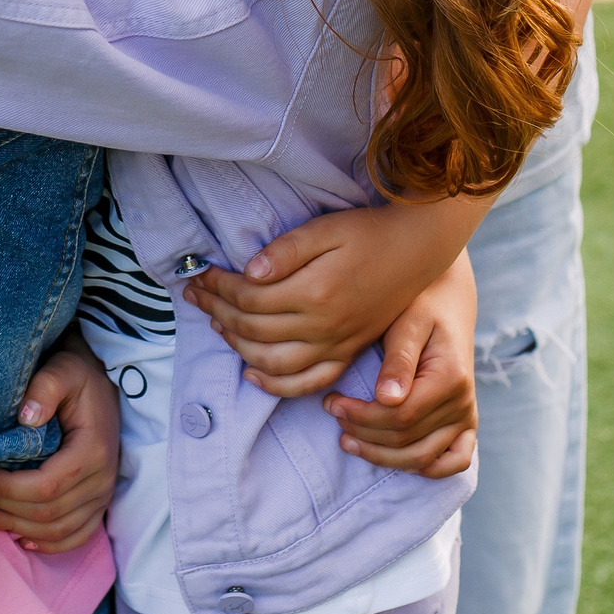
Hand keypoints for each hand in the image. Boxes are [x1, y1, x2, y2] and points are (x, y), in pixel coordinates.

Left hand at [0, 335, 117, 551]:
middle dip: (2, 508)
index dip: (6, 488)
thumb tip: (25, 418)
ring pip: (58, 530)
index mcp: (92, 450)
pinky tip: (18, 538)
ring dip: (16, 528)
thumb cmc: (77, 375)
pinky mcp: (98, 503)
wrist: (101, 381)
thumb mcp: (62, 370)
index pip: (45, 485)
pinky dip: (48, 544)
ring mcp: (102, 496)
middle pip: (47, 512)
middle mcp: (101, 479)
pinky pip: (76, 536)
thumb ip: (45, 388)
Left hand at [184, 195, 487, 396]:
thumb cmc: (368, 233)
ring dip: (237, 345)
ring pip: (273, 361)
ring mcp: (338, 344)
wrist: (418, 250)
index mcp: (316, 291)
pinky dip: (276, 384)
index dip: (218, 287)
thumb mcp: (326, 229)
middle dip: (217, 311)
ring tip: (216, 323)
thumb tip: (248, 273)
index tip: (199, 274)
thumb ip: (286, 251)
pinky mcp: (348, 353)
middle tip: (195, 295)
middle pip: (254, 329)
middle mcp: (325, 325)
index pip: (249, 298)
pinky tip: (252, 373)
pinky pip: (308, 382)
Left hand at [328, 254, 477, 477]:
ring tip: (347, 439)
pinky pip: (453, 461)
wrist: (448, 301)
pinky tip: (391, 457)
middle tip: (333, 413)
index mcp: (450, 377)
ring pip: (423, 458)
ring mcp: (467, 417)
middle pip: (407, 441)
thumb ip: (398, 359)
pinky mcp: (466, 424)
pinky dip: (425, 467)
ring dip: (381, 456)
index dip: (361, 417)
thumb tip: (386, 399)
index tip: (331, 401)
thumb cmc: (421, 307)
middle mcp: (463, 403)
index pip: (401, 417)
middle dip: (363, 434)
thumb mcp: (407, 322)